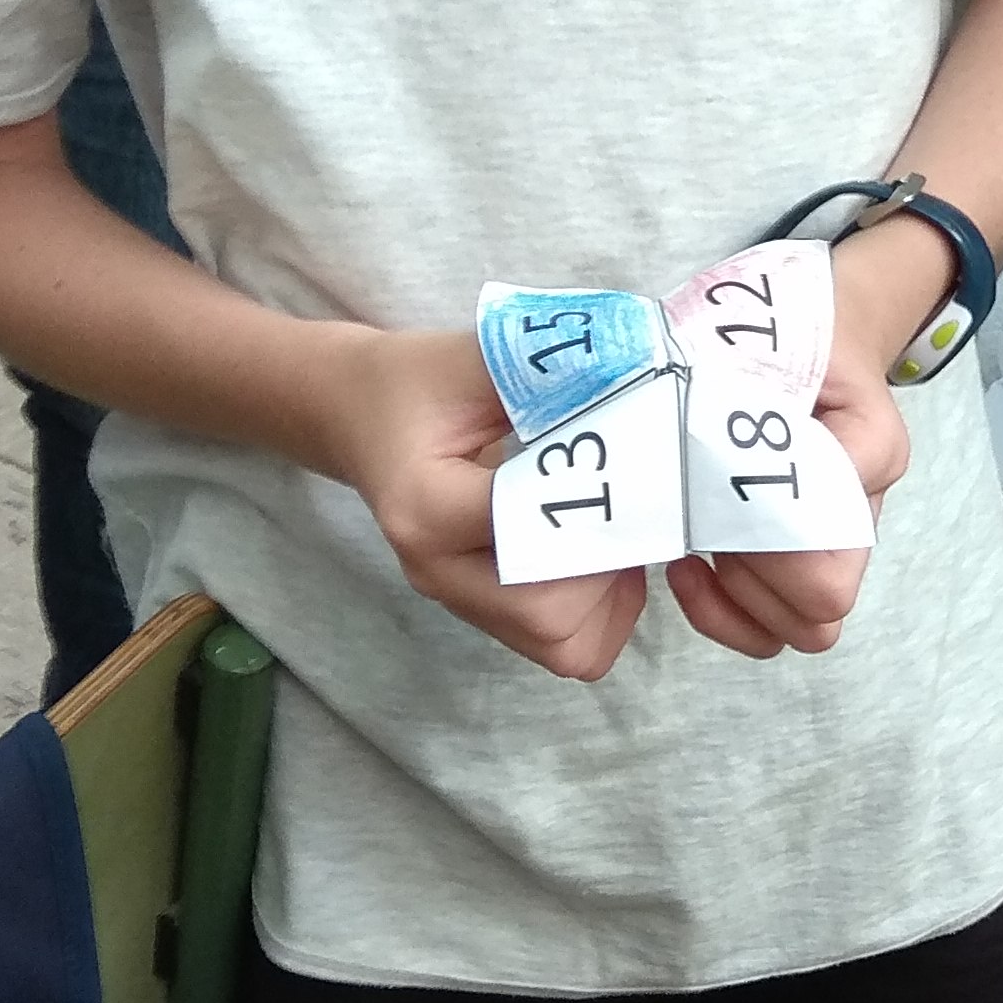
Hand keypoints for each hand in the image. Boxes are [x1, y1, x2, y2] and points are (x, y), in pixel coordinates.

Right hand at [340, 324, 647, 680]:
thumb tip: (637, 366)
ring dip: (610, 593)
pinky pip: (564, 648)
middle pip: (546, 611)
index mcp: (426, 505)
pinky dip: (601, 613)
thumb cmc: (420, 383)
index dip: (595, 506)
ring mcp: (459, 600)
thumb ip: (548, 364)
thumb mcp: (476, 354)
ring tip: (617, 526)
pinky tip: (601, 554)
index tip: (635, 464)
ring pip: (562, 643)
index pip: (525, 531)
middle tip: (633, 504)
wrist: (364, 416)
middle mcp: (438, 569)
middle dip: (608, 562)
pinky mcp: (485, 612)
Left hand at [664, 229, 918, 663]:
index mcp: (864, 463)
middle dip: (747, 585)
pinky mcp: (788, 558)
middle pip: (816, 617)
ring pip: (794, 632)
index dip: (763, 562)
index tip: (717, 517)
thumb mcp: (791, 345)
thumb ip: (781, 407)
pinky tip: (689, 566)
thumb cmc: (794, 331)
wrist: (816, 325)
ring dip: (734, 606)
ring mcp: (826, 545)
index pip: (826, 576)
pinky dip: (723, 612)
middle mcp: (856, 518)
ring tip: (692, 553)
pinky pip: (768, 625)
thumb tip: (755, 483)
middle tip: (701, 531)